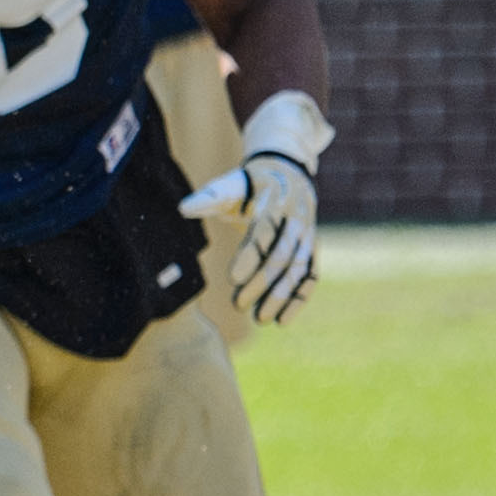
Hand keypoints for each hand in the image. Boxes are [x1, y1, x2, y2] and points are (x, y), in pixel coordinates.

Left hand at [178, 91, 333, 326]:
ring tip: (260, 319)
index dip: (251, 255)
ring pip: (299, 268)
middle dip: (262, 282)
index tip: (233, 279)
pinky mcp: (311, 249)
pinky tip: (282, 320)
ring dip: (281, 296)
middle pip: (282, 255)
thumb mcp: (231, 185)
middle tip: (238, 305)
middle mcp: (297, 219)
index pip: (265, 231)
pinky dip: (299, 298)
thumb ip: (209, 197)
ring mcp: (307, 235)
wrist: (288, 175)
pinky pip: (310, 275)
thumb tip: (183, 207)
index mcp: (276, 201)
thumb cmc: (250, 185)